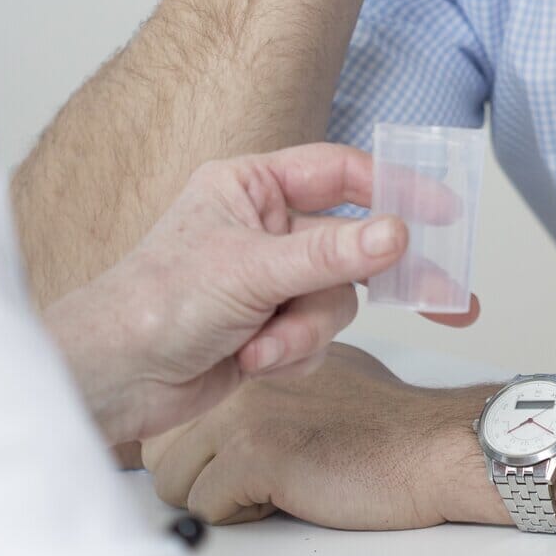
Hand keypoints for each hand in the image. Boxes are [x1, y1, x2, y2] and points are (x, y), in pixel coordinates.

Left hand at [46, 143, 410, 445]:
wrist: (113, 381)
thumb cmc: (156, 305)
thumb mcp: (252, 270)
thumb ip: (331, 254)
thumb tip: (397, 234)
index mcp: (250, 188)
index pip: (339, 174)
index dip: (393, 188)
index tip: (442, 210)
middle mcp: (264, 229)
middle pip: (349, 246)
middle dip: (372, 280)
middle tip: (443, 296)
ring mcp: (268, 282)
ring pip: (335, 301)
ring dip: (303, 331)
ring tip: (262, 347)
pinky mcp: (268, 329)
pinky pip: (315, 339)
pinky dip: (289, 355)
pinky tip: (250, 362)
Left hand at [143, 342, 502, 528]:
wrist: (433, 449)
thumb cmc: (384, 425)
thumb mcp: (319, 375)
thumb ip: (266, 376)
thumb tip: (213, 408)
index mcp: (255, 339)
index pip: (176, 401)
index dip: (191, 435)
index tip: (233, 445)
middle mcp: (240, 366)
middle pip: (160, 442)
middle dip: (202, 468)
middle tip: (264, 461)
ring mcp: (244, 407)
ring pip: (171, 475)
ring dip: (220, 492)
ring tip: (276, 475)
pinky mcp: (255, 452)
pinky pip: (203, 505)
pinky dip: (242, 513)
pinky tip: (288, 490)